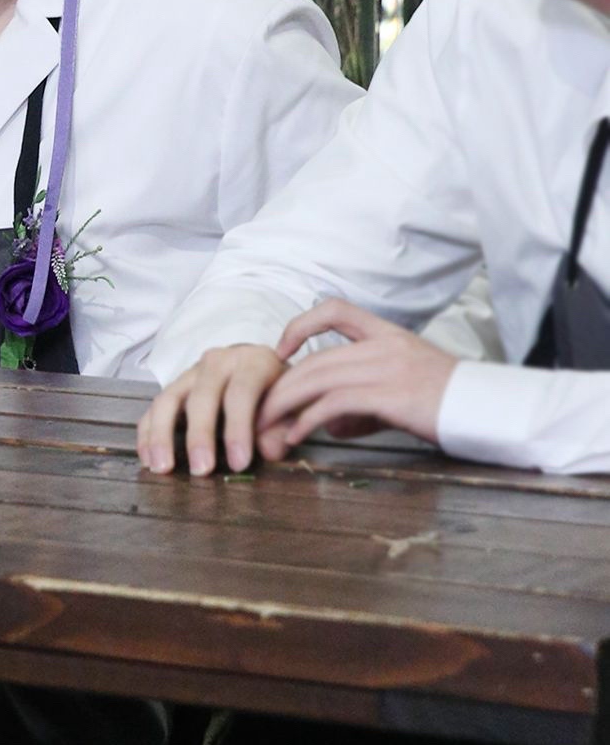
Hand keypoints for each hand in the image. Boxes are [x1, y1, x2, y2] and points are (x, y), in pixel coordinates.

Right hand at [137, 345, 286, 475]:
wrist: (260, 369)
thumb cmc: (278, 393)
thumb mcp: (291, 405)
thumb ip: (283, 427)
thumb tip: (269, 450)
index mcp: (253, 362)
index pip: (242, 392)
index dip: (239, 429)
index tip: (239, 464)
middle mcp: (218, 361)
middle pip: (202, 395)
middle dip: (200, 435)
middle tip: (201, 470)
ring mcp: (191, 374)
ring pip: (168, 399)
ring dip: (162, 434)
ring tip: (162, 468)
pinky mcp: (173, 388)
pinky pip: (153, 409)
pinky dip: (147, 434)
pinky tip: (148, 459)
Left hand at [253, 299, 455, 461]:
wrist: (488, 411)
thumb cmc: (448, 404)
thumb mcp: (403, 392)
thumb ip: (363, 404)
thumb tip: (329, 425)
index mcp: (389, 334)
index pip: (336, 309)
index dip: (302, 323)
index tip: (281, 348)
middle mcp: (384, 344)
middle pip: (316, 358)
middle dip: (280, 386)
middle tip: (256, 410)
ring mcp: (386, 367)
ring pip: (318, 378)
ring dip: (284, 404)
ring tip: (264, 427)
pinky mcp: (389, 395)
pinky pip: (334, 404)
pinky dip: (307, 420)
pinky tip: (295, 436)